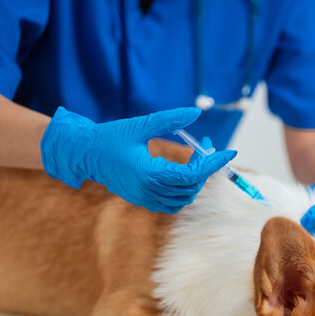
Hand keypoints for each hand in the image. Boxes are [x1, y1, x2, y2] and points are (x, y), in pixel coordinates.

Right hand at [41, 106, 235, 213]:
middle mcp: (148, 190)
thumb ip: (170, 119)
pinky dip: (183, 190)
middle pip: (191, 186)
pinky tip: (182, 172)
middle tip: (205, 144)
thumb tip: (195, 112)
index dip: (212, 163)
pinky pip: (172, 203)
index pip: (192, 174)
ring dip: (195, 180)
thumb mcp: (141, 124)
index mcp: (149, 173)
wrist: (85, 154)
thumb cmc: (110, 137)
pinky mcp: (142, 201)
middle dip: (204, 166)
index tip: (229, 152)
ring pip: (184, 197)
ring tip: (195, 157)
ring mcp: (145, 199)